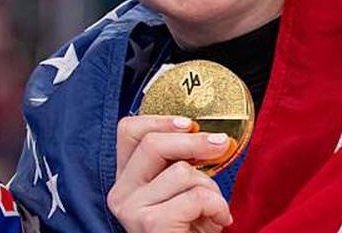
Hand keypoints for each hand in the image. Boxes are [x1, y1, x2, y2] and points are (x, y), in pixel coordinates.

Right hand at [106, 115, 233, 232]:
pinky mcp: (151, 223)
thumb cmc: (189, 232)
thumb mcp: (179, 193)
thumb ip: (177, 166)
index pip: (128, 132)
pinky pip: (195, 197)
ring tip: (215, 210)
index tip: (189, 123)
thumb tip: (205, 134)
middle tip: (221, 145)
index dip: (159, 120)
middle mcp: (120, 194)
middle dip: (194, 142)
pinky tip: (218, 222)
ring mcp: (132, 209)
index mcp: (124, 182)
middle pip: (153, 144)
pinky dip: (217, 207)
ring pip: (181, 172)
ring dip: (211, 189)